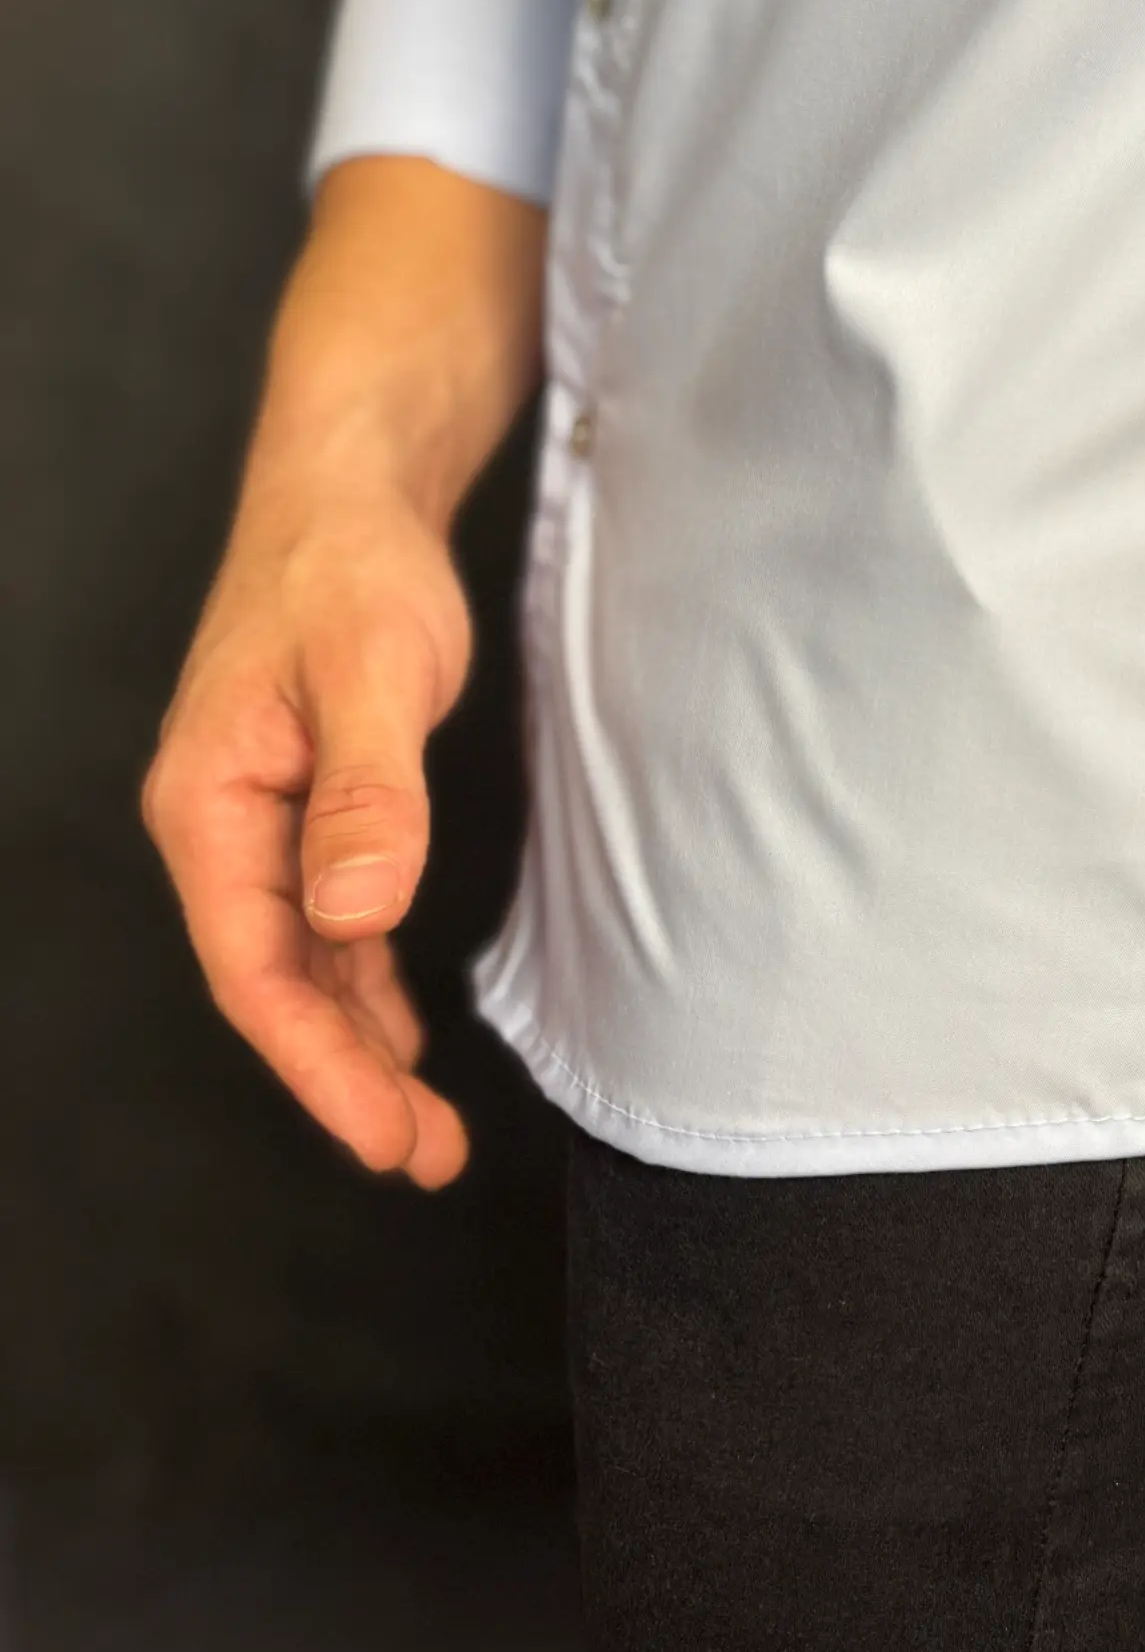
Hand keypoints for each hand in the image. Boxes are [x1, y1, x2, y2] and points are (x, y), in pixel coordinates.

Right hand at [144, 481, 474, 1185]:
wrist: (351, 492)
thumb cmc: (350, 565)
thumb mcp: (368, 668)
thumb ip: (365, 791)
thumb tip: (358, 911)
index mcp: (209, 805)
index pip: (255, 968)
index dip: (318, 1065)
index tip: (383, 1135)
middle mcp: (223, 828)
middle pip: (278, 986)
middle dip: (346, 1082)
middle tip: (427, 1159)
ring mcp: (263, 825)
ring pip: (307, 967)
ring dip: (361, 1051)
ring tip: (425, 1135)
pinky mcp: (311, 812)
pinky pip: (330, 929)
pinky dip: (366, 989)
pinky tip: (401, 1043)